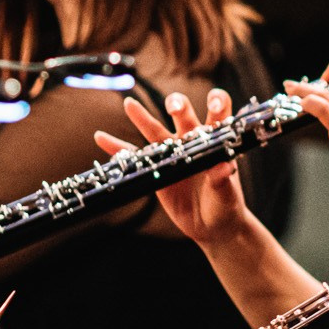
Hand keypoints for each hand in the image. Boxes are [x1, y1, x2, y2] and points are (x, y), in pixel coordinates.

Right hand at [98, 89, 262, 252]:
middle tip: (174, 108)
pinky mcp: (157, 168)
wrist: (212, 225)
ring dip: (141, 116)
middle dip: (178, 105)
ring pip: (155, 130)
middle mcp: (193, 141)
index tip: (213, 106)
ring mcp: (173, 153)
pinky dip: (117, 148)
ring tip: (129, 103)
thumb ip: (223, 181)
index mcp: (216, 142)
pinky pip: (134, 155)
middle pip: (183, 114)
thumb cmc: (225, 206)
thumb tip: (222, 167)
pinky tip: (101, 138)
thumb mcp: (227, 196)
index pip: (220, 114)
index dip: (218, 103)